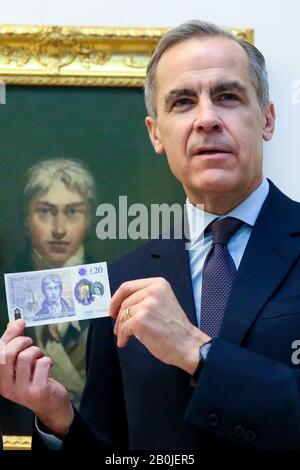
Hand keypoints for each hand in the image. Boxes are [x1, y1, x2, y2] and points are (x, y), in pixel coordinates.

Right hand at [0, 319, 73, 436]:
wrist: (50, 405)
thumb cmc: (34, 379)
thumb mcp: (20, 363)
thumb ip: (14, 344)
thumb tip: (15, 322)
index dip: (8, 335)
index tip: (19, 323)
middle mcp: (5, 387)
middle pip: (7, 354)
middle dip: (22, 341)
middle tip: (30, 343)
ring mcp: (20, 391)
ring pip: (25, 357)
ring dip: (36, 351)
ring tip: (39, 356)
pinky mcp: (37, 391)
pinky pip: (41, 364)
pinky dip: (47, 360)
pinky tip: (47, 365)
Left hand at [109, 277, 210, 373]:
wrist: (188, 344)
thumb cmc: (175, 327)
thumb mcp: (163, 302)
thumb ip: (145, 297)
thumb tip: (120, 304)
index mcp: (158, 284)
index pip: (127, 286)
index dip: (116, 298)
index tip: (112, 308)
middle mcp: (153, 291)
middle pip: (124, 302)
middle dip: (118, 316)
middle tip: (118, 326)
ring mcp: (146, 305)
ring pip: (123, 315)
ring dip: (121, 327)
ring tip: (125, 335)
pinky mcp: (141, 320)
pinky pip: (123, 328)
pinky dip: (122, 337)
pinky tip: (125, 341)